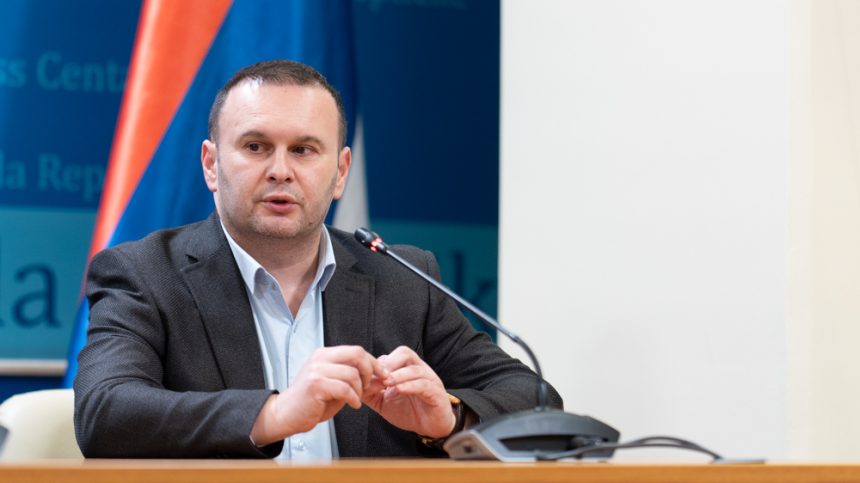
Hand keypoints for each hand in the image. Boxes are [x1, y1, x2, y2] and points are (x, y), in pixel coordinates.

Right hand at [250, 345, 383, 445]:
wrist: (286, 415)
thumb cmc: (312, 402)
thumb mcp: (338, 388)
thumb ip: (358, 381)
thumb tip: (382, 378)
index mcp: (325, 355)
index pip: (357, 350)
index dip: (374, 363)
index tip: (384, 375)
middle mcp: (320, 358)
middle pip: (357, 354)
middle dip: (371, 371)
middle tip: (371, 386)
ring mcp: (317, 370)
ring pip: (352, 373)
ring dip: (360, 389)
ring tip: (356, 399)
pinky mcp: (315, 384)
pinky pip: (344, 388)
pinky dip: (354, 398)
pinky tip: (353, 404)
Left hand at [362, 346, 455, 437]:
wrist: (432, 428)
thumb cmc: (410, 412)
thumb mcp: (385, 403)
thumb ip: (371, 394)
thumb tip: (355, 387)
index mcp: (407, 370)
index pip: (392, 356)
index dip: (377, 364)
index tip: (366, 377)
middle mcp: (419, 370)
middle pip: (405, 353)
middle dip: (389, 363)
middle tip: (377, 377)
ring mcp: (430, 380)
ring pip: (414, 369)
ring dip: (398, 375)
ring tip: (386, 384)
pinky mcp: (436, 393)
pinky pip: (424, 384)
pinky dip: (410, 386)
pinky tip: (398, 391)